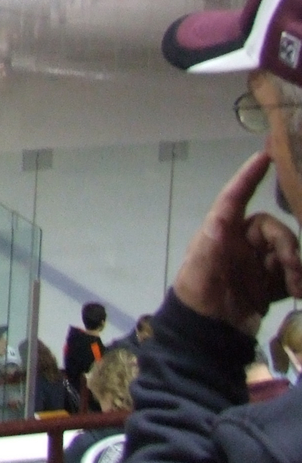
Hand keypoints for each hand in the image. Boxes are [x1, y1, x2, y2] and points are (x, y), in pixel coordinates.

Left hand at [173, 152, 301, 334]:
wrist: (208, 332)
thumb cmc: (197, 293)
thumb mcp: (200, 268)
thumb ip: (211, 245)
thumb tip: (221, 222)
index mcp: (220, 231)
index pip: (236, 196)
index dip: (250, 175)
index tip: (267, 155)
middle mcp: (240, 242)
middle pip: (273, 229)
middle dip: (286, 245)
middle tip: (291, 267)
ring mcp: (257, 263)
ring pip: (286, 252)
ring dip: (295, 267)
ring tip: (296, 288)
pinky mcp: (270, 285)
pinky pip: (292, 275)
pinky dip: (297, 282)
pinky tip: (297, 294)